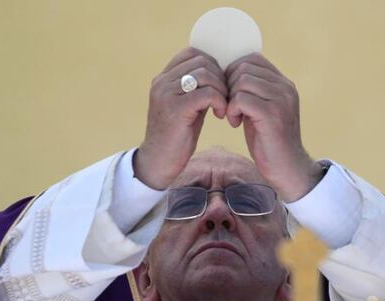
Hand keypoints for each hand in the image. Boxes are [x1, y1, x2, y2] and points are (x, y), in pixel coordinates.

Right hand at [136, 48, 227, 189]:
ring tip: (223, 107)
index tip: (220, 85)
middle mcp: (162, 82)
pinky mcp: (175, 109)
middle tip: (226, 97)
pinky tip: (219, 114)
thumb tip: (222, 74)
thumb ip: (198, 88)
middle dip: (221, 78)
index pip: (192, 53)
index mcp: (164, 78)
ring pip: (205, 75)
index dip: (213, 65)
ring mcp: (167, 94)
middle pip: (202, 62)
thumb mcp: (187, 106)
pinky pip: (207, 93)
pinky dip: (219, 102)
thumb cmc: (177, 136)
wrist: (159, 162)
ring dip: (222, 90)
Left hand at [225, 54, 323, 201]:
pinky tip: (235, 123)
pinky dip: (232, 109)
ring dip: (230, 98)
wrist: (287, 168)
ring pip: (241, 81)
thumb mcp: (260, 110)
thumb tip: (227, 75)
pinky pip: (241, 99)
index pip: (252, 59)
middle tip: (230, 107)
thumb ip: (251, 91)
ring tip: (233, 116)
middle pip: (244, 68)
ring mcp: (281, 99)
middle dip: (229, 86)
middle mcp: (285, 87)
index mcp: (283, 83)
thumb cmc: (268, 141)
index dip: (233, 74)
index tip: (230, 95)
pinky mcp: (272, 114)